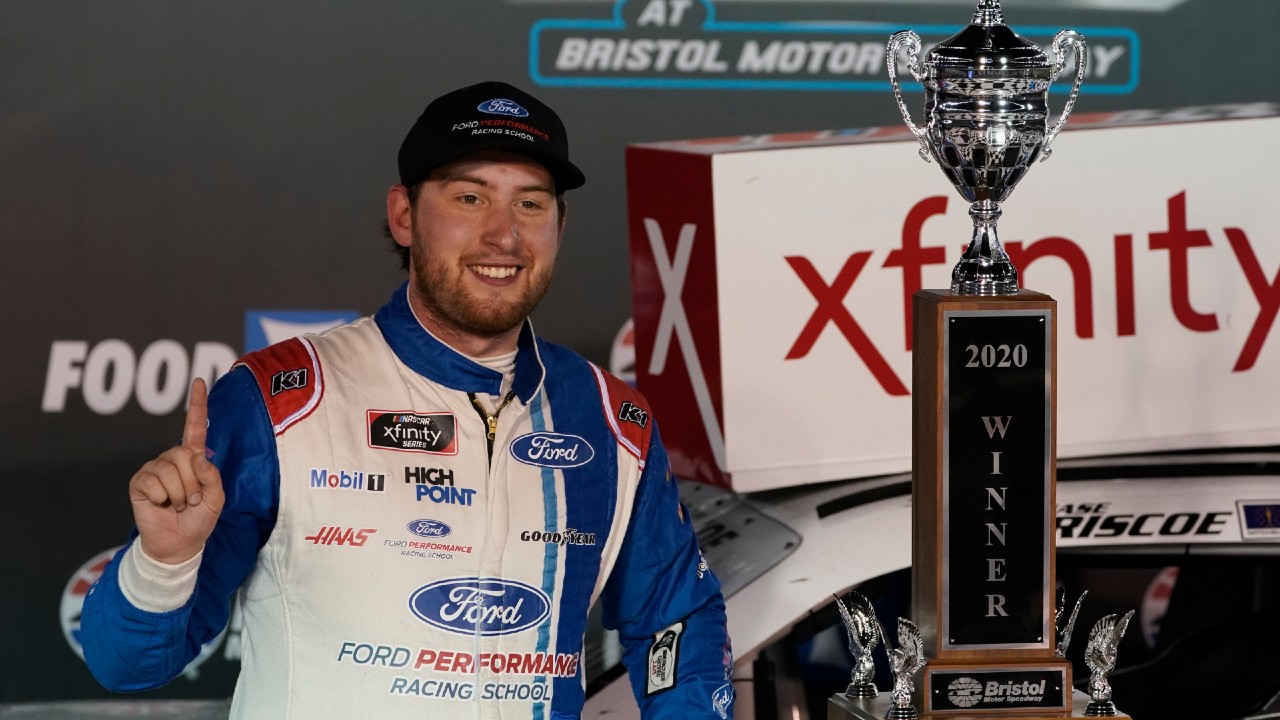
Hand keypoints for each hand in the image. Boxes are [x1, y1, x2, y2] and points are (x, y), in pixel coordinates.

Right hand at [128, 378, 225, 563]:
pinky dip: (161, 499)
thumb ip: (211, 476)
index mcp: (194, 458)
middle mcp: (173, 458)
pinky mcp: (139, 481)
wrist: (179, 543)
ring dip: (179, 494)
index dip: (198, 404)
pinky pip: (153, 483)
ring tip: (177, 505)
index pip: (196, 427)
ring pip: (170, 471)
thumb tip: (195, 456)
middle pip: (184, 454)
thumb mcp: (217, 498)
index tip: (200, 380)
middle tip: (191, 500)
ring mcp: (154, 468)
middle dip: (192, 483)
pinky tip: (160, 505)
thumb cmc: (199, 519)